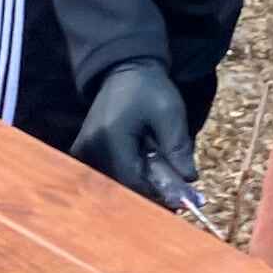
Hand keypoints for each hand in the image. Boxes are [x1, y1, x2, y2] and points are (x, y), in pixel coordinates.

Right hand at [76, 60, 201, 208]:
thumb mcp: (170, 113)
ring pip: (116, 183)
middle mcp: (90, 148)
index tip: (184, 202)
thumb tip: (189, 181)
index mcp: (109, 137)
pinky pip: (108, 175)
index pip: (133, 181)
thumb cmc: (148, 89)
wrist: (124, 70)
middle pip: (123, 186)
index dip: (159, 194)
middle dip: (154, 193)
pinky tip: (149, 174)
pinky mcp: (83, 151)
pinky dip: (130, 178)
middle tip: (182, 199)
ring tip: (168, 181)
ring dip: (142, 186)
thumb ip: (178, 147)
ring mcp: (83, 151)